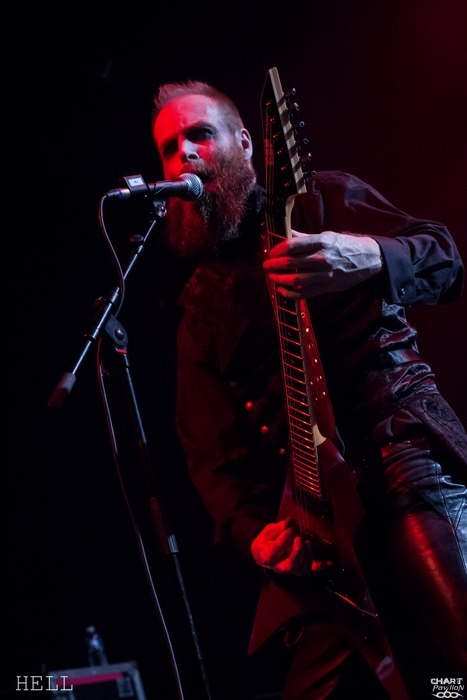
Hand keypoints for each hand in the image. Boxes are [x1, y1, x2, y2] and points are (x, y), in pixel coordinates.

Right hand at [251, 517, 331, 576]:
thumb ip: (279, 527)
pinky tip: (330, 562)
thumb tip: (291, 521)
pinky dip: (321, 566)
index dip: (285, 536)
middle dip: (298, 551)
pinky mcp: (300, 567)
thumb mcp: (268, 532)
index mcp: (268, 556)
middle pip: (291, 565)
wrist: (263, 554)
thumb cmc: (266, 541)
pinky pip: (312, 569)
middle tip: (299, 538)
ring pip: (302, 570)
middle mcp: (279, 566)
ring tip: (308, 542)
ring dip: (308, 556)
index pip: (277, 548)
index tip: (291, 526)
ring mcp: (291, 568)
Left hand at [263, 230, 382, 298]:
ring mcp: (324, 275)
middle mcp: (322, 258)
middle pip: (290, 263)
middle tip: (266, 265)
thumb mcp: (327, 235)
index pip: (292, 245)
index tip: (271, 252)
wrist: (369, 259)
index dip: (277, 249)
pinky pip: (305, 293)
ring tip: (272, 277)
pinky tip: (282, 290)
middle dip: (274, 265)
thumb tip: (285, 232)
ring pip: (295, 280)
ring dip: (279, 279)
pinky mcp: (327, 287)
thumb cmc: (345, 245)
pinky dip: (290, 293)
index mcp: (321, 242)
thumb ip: (304, 237)